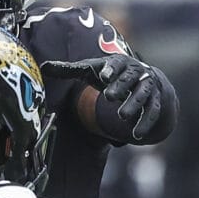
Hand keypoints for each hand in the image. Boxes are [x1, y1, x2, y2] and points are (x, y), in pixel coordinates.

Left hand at [44, 56, 170, 141]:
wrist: (145, 78)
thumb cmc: (113, 74)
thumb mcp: (92, 70)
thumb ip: (69, 70)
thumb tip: (42, 67)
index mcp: (120, 62)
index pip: (116, 64)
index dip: (110, 69)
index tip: (102, 77)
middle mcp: (137, 72)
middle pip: (130, 79)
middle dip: (121, 87)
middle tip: (108, 97)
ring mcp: (148, 87)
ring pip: (143, 96)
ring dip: (134, 105)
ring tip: (122, 116)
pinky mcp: (156, 102)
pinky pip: (153, 113)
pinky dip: (145, 123)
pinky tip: (136, 135)